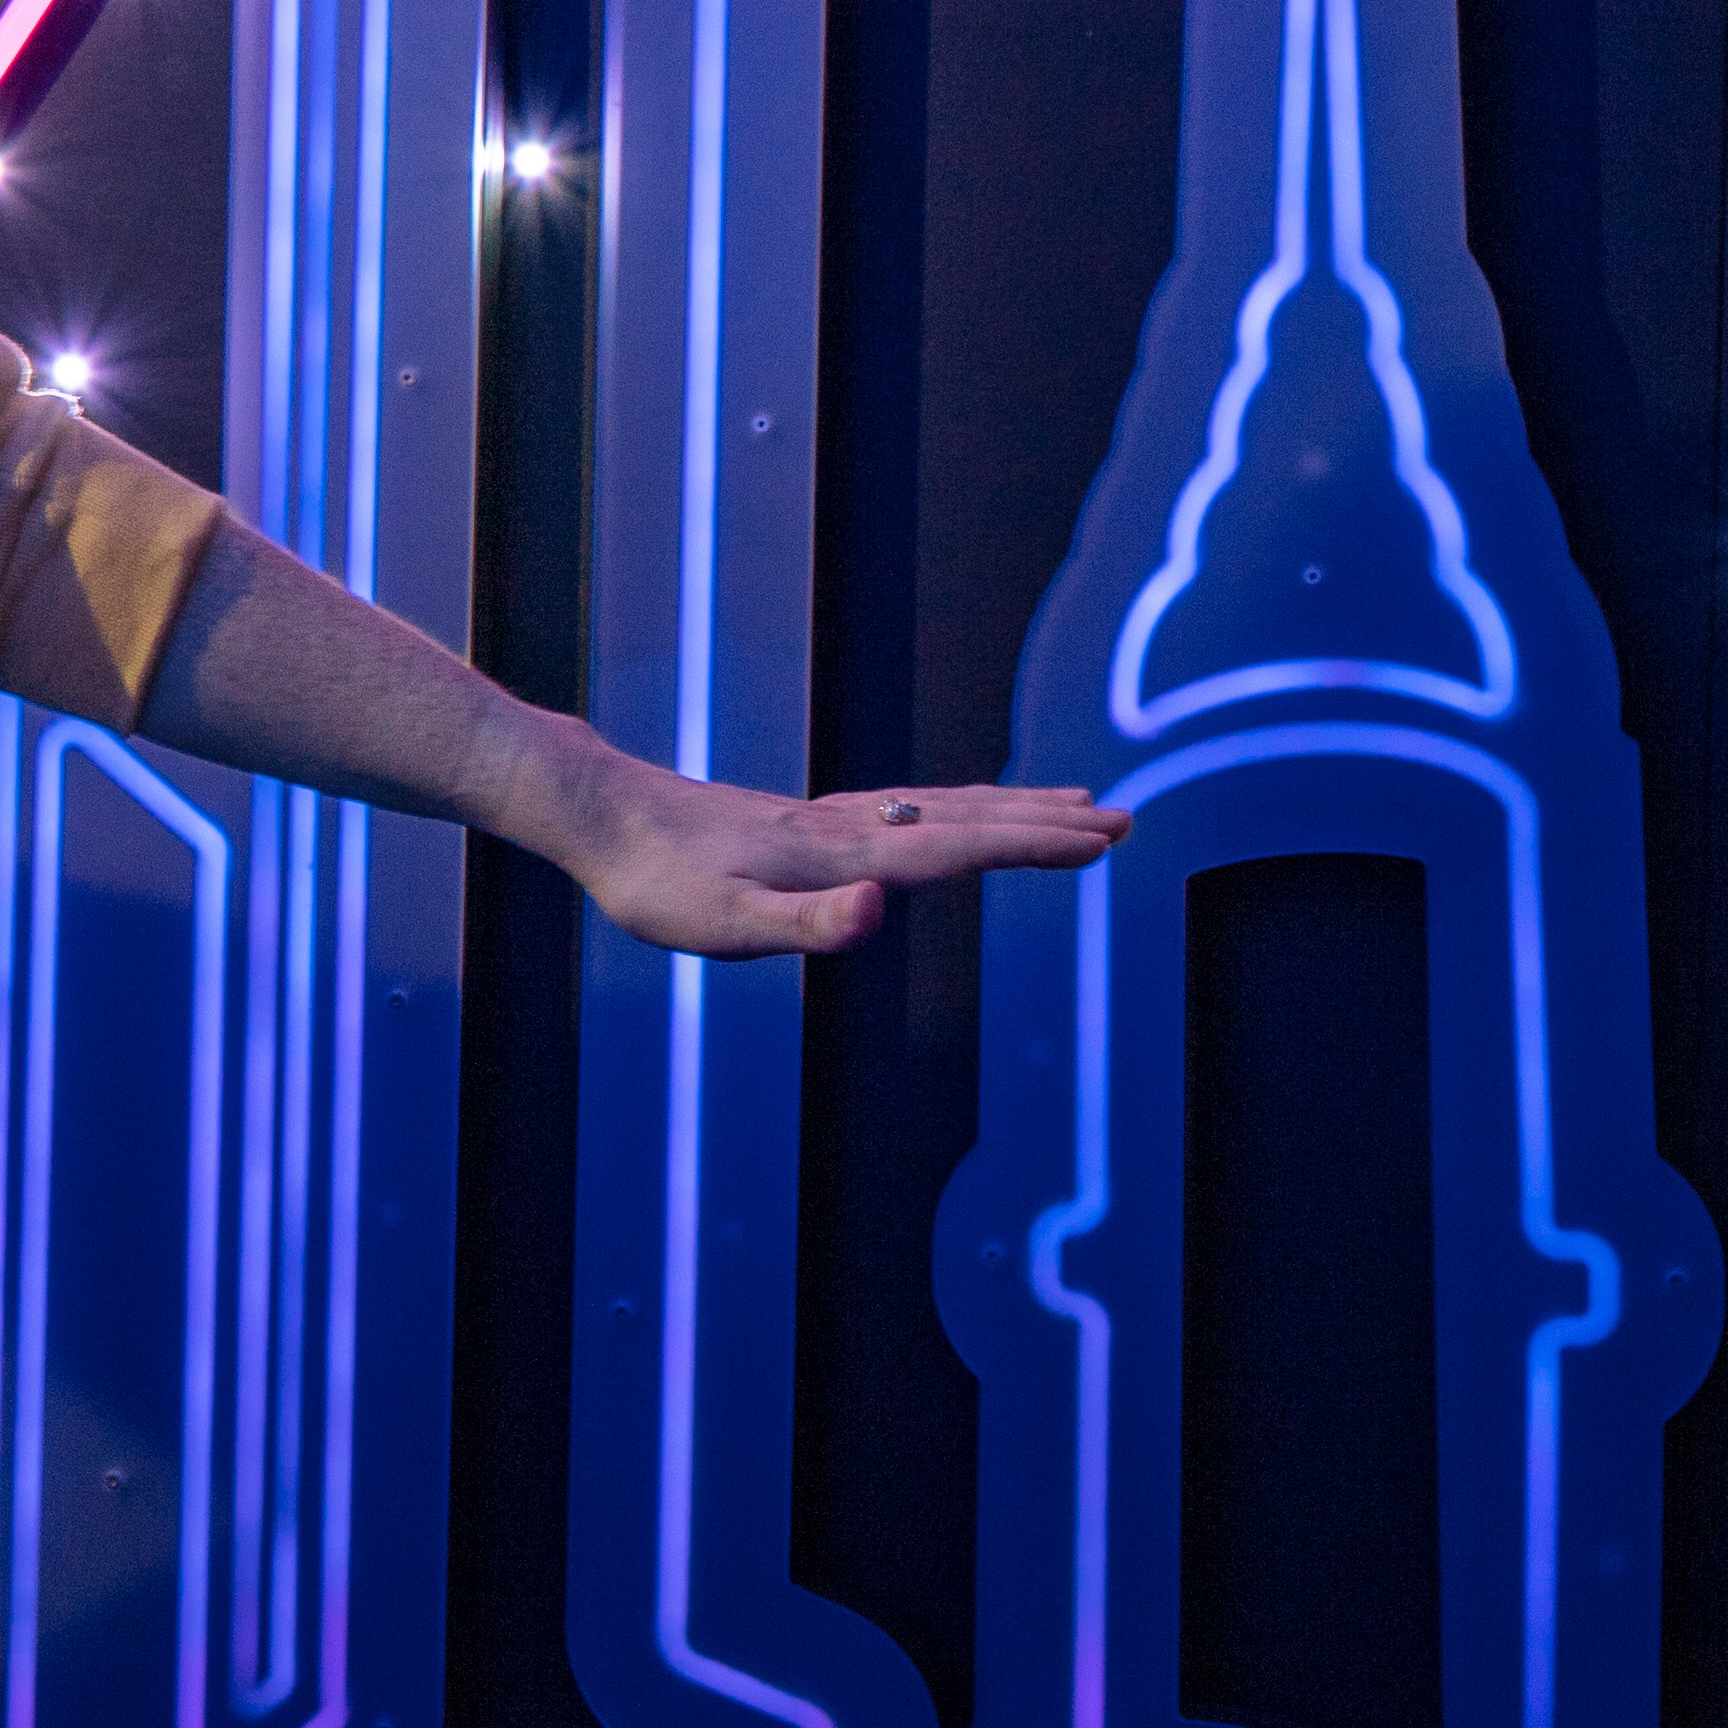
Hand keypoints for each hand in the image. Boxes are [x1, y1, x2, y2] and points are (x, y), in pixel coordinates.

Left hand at [539, 752, 1129, 960]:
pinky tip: (962, 813)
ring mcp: (831, 821)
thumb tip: (879, 912)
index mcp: (842, 858)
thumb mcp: (722, 924)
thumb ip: (805, 924)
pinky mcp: (810, 822)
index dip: (1033, 845)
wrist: (603, 816)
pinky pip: (911, 808)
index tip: (1102, 837)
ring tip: (1073, 803)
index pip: (958, 850)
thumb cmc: (656, 882)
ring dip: (1013, 807)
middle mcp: (848, 829)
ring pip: (944, 807)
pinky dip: (960, 806)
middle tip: (1123, 821)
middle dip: (1047, 822)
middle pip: (967, 819)